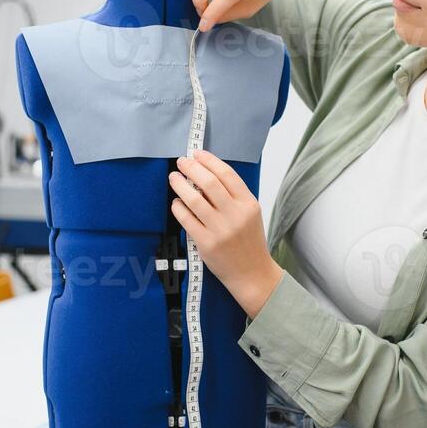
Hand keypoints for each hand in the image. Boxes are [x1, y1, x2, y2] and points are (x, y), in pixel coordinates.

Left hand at [168, 149, 283, 317]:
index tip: (197, 154)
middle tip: (181, 162)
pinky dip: (178, 207)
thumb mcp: (250, 214)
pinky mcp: (206, 243)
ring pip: (194, 199)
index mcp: (249, 204)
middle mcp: (235, 215)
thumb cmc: (249, 242)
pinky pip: (186, 219)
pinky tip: (176, 202)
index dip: (209, 160)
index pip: (227, 174)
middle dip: (191, 168)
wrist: (252, 274)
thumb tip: (205, 174)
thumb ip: (233, 196)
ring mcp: (220, 229)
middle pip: (209, 183)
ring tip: (174, 178)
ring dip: (180, 184)